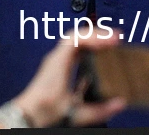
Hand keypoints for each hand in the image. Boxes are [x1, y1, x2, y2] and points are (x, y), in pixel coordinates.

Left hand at [0, 30, 125, 127]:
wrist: (29, 113)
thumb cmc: (44, 110)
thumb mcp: (75, 113)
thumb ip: (99, 110)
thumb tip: (119, 104)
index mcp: (58, 64)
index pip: (77, 40)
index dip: (95, 37)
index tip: (112, 39)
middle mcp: (56, 58)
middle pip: (77, 35)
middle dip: (97, 34)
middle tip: (115, 38)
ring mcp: (55, 59)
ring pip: (75, 39)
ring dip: (92, 38)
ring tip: (109, 41)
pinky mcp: (57, 64)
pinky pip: (73, 47)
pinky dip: (87, 45)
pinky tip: (96, 50)